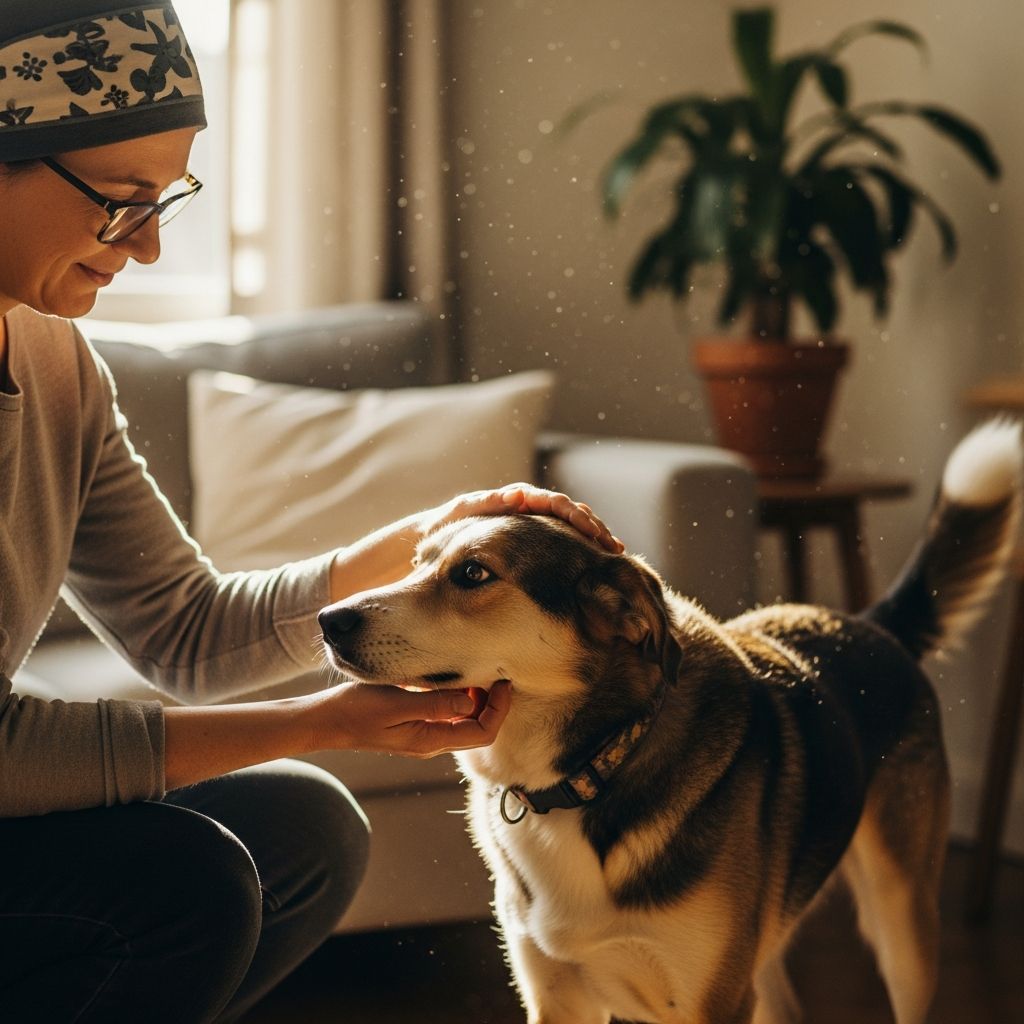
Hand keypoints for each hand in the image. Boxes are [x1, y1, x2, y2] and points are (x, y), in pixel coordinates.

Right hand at [306, 680, 512, 757]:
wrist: (324, 721)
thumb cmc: (355, 711)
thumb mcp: (396, 702)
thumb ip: (434, 703)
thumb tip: (470, 701)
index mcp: (430, 740)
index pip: (482, 733)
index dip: (499, 710)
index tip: (503, 682)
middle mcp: (431, 742)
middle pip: (477, 728)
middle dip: (492, 703)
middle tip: (495, 671)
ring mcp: (422, 734)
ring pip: (463, 720)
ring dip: (476, 698)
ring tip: (477, 670)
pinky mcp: (413, 723)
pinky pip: (446, 713)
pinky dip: (456, 697)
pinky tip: (450, 676)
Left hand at [424, 483, 623, 552]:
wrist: (437, 533)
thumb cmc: (448, 523)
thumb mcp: (465, 511)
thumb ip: (488, 502)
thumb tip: (518, 495)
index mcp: (518, 499)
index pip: (555, 503)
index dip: (575, 515)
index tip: (591, 529)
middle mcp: (530, 506)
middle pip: (571, 511)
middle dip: (593, 526)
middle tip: (611, 545)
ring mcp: (534, 520)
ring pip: (572, 523)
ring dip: (594, 534)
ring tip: (614, 550)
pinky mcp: (534, 535)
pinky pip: (564, 536)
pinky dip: (583, 544)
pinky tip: (599, 557)